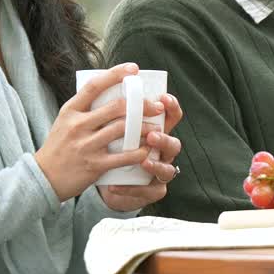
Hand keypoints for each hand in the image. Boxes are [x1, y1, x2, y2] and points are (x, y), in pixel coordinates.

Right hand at [35, 63, 152, 201]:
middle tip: (156, 106)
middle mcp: (78, 125)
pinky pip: (122, 157)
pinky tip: (147, 150)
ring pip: (122, 129)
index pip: (94, 85)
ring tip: (156, 127)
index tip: (133, 68)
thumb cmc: (59, 146)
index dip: (116, 74)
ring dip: (143, 128)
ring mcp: (86, 145)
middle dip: (141, 105)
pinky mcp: (94, 165)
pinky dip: (138, 153)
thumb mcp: (65, 121)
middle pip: (116, 107)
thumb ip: (85, 108)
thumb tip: (110, 90)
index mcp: (71, 110)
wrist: (43, 177)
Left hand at [98, 94, 184, 211]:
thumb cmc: (108, 149)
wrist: (104, 181)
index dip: (172, 107)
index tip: (163, 98)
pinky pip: (148, 191)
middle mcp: (161, 151)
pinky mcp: (150, 190)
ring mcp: (158, 171)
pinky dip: (131, 190)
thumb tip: (99, 82)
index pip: (171, 116)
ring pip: (168, 169)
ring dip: (155, 164)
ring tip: (142, 161)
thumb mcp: (109, 128)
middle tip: (151, 135)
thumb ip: (111, 111)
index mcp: (155, 131)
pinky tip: (115, 187)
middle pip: (173, 143)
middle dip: (163, 138)